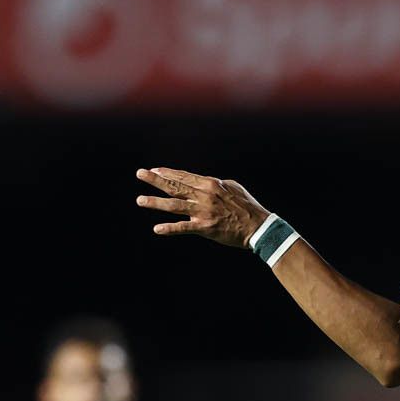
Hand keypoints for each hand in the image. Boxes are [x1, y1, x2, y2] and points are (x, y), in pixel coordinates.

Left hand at [136, 168, 269, 248]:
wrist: (259, 226)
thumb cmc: (247, 206)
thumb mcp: (233, 187)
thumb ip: (216, 184)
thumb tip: (204, 181)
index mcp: (210, 184)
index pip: (184, 176)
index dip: (168, 173)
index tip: (154, 170)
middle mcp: (204, 195)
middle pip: (175, 186)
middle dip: (155, 180)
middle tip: (140, 174)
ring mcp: (203, 212)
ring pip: (174, 205)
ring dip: (155, 203)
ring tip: (140, 200)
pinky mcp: (205, 227)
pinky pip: (184, 227)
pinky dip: (170, 229)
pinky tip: (157, 229)